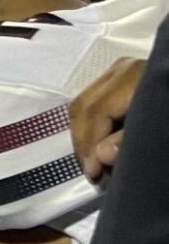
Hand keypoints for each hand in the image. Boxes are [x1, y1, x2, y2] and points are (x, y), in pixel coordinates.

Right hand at [72, 56, 144, 180]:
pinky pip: (97, 99)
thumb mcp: (163, 129)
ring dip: (85, 133)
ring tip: (92, 160)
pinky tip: (100, 143)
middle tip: (90, 170)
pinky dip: (94, 123)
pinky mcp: (126, 76)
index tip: (94, 174)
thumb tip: (101, 156)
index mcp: (134, 78)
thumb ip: (132, 141)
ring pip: (86, 102)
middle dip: (83, 141)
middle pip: (85, 105)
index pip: (96, 112)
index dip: (89, 144)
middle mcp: (124, 69)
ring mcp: (123, 70)